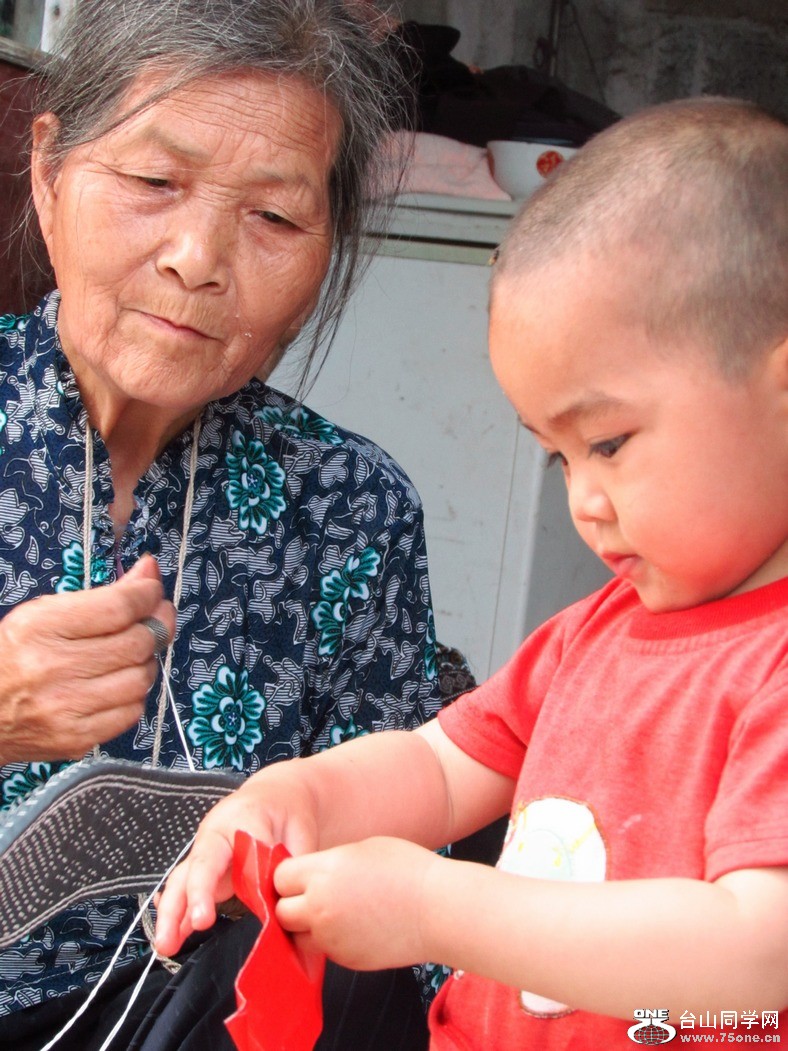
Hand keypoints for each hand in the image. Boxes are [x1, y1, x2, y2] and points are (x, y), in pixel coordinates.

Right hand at [0, 555, 173, 763]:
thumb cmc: (12, 659)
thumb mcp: (45, 614)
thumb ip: (104, 595)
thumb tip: (148, 571)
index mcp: (40, 628)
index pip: (117, 607)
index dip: (146, 595)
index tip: (152, 591)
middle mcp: (52, 668)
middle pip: (137, 643)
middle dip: (155, 627)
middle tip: (154, 620)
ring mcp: (66, 707)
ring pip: (141, 678)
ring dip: (145, 662)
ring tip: (130, 655)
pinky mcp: (77, 738)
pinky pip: (131, 712)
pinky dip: (133, 695)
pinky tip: (116, 685)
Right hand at [155, 761, 320, 956]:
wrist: (278, 795)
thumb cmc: (289, 810)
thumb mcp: (299, 832)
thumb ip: (286, 866)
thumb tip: (278, 903)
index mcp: (239, 819)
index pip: (220, 858)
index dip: (209, 889)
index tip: (203, 919)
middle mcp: (215, 835)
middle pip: (194, 870)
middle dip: (184, 904)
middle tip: (174, 938)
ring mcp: (208, 852)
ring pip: (184, 882)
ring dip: (172, 915)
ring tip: (165, 946)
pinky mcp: (208, 869)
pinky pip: (190, 889)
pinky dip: (181, 912)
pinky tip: (173, 934)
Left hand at [274, 837, 439, 970]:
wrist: (438, 910)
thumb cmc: (408, 870)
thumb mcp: (361, 849)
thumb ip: (328, 864)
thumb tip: (312, 875)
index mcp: (323, 872)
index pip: (279, 877)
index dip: (289, 875)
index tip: (300, 875)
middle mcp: (320, 907)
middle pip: (281, 911)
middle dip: (291, 904)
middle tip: (310, 896)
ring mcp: (331, 937)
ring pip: (298, 936)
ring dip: (307, 926)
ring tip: (334, 912)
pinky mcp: (345, 959)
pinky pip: (324, 949)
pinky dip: (331, 940)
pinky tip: (354, 926)